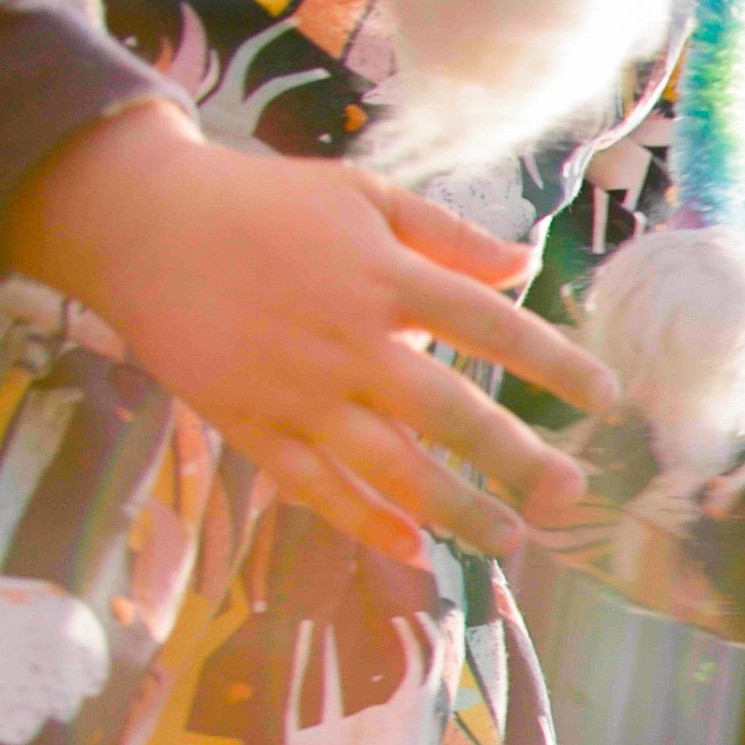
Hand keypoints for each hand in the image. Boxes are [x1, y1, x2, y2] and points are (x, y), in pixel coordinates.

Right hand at [5, 103, 604, 563]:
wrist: (139, 223)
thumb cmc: (263, 205)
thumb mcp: (361, 196)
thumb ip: (446, 235)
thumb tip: (526, 263)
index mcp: (382, 278)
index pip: (489, 325)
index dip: (553, 362)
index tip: (605, 397)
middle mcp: (347, 341)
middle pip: (448, 411)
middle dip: (515, 459)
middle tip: (571, 496)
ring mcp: (295, 389)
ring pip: (386, 465)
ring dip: (452, 508)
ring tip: (510, 539)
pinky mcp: (249, 422)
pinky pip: (312, 485)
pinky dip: (361, 521)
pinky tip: (413, 549)